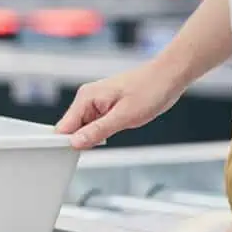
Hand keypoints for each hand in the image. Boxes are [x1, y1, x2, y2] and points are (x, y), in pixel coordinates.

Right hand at [55, 60, 185, 148]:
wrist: (168, 76)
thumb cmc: (150, 90)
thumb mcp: (124, 116)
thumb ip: (97, 131)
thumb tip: (75, 143)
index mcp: (86, 97)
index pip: (63, 126)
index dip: (65, 143)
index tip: (72, 156)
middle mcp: (86, 98)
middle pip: (71, 128)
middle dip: (80, 141)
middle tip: (99, 146)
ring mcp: (95, 101)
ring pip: (83, 128)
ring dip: (93, 136)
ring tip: (113, 133)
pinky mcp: (104, 106)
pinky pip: (94, 124)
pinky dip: (101, 132)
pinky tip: (114, 131)